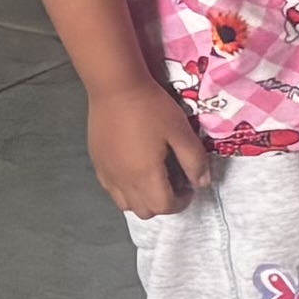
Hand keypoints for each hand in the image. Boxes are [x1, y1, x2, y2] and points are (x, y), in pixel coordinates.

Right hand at [83, 75, 208, 217]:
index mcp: (145, 175)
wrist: (115, 87)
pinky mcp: (97, 163)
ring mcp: (106, 173)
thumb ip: (194, 160)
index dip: (182, 202)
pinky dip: (126, 190)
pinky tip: (135, 168)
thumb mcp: (181, 131)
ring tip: (154, 178)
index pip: (164, 207)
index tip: (189, 186)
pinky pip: (111, 190)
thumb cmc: (151, 107)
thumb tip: (202, 183)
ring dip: (143, 199)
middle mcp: (122, 181)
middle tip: (174, 182)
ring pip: (125, 205)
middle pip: (144, 211)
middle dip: (163, 203)